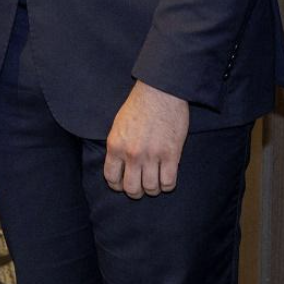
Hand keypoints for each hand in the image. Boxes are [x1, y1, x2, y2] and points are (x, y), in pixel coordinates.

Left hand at [103, 80, 189, 197]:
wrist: (160, 91)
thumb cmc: (139, 105)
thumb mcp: (118, 126)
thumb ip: (117, 147)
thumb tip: (119, 166)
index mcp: (115, 146)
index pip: (111, 178)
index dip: (118, 186)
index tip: (124, 185)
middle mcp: (132, 154)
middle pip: (131, 189)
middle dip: (136, 192)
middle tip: (141, 187)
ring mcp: (152, 155)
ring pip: (151, 188)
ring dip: (153, 189)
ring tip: (155, 182)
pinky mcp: (171, 154)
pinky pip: (168, 182)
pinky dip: (167, 185)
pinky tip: (167, 177)